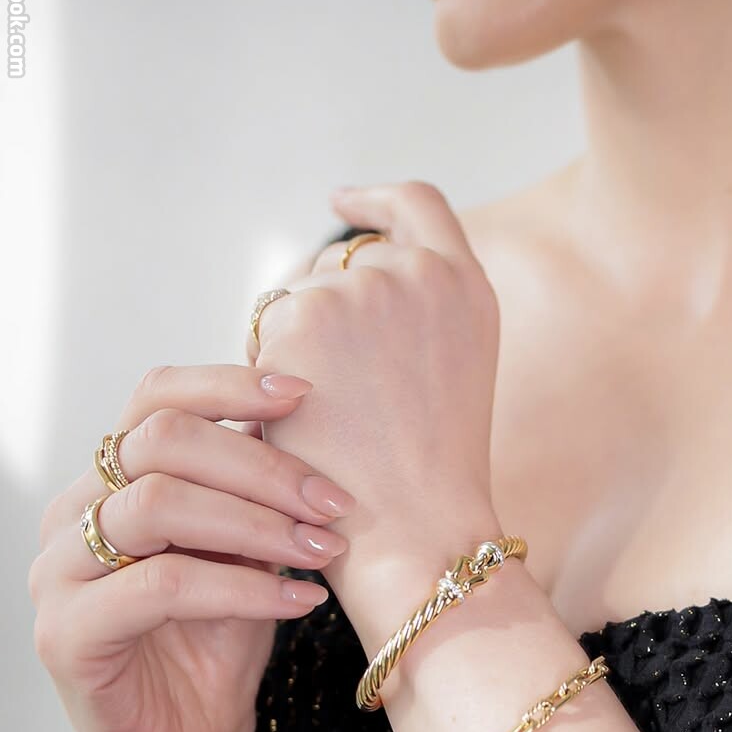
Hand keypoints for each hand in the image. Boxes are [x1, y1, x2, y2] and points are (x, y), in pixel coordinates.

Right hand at [29, 363, 352, 731]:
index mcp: (109, 483)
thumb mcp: (247, 557)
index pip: (155, 400)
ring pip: (157, 505)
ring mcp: (59, 574)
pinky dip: (242, 586)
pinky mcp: (67, 635)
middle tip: (334, 501)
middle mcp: (71, 516)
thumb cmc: (217, 649)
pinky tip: (298, 600)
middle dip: (261, 465)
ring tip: (324, 550)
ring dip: (256, 523)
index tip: (305, 396)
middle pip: (160, 442)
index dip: (228, 386)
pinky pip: (162, 586)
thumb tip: (314, 422)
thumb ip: (258, 495)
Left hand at [248, 180, 503, 617]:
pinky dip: (270, 376)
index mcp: (467, 287)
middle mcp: (419, 273)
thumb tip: (336, 296)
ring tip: (330, 424)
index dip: (374, 200)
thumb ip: (414, 321)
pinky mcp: (304, 318)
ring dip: (294, 351)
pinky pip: (264, 334)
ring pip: (295, 300)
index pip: (416, 206)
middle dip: (324, 313)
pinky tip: (303, 423)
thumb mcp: (450, 378)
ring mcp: (362, 290)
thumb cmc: (430, 481)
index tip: (341, 201)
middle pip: (341, 262)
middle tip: (334, 396)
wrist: (416, 531)